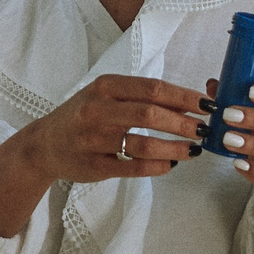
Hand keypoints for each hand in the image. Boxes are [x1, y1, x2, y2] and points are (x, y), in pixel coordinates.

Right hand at [0, 74, 206, 237]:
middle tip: (205, 130)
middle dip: (184, 123)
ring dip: (175, 148)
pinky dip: (158, 167)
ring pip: (144, 144)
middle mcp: (97, 109)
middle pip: (150, 114)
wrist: (45, 144)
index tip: (208, 105)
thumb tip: (190, 101)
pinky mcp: (93, 166)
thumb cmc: (84, 116)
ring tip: (193, 150)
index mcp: (105, 86)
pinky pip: (133, 168)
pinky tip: (172, 164)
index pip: (153, 88)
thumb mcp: (106, 96)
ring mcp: (93, 139)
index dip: (184, 97)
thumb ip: (141, 96)